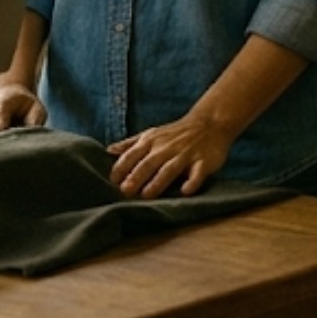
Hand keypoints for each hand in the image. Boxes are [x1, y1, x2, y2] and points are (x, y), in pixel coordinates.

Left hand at [107, 113, 235, 197]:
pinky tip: (185, 191)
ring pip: (169, 169)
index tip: (112, 181)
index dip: (122, 167)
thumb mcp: (151, 134)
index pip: (133, 154)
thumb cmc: (175, 133)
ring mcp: (186, 155)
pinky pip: (197, 173)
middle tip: (125, 191)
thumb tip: (108, 151)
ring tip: (147, 195)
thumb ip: (130, 144)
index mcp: (152, 141)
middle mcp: (167, 148)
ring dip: (158, 182)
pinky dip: (192, 182)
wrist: (209, 122)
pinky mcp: (203, 162)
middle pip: (149, 163)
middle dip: (136, 176)